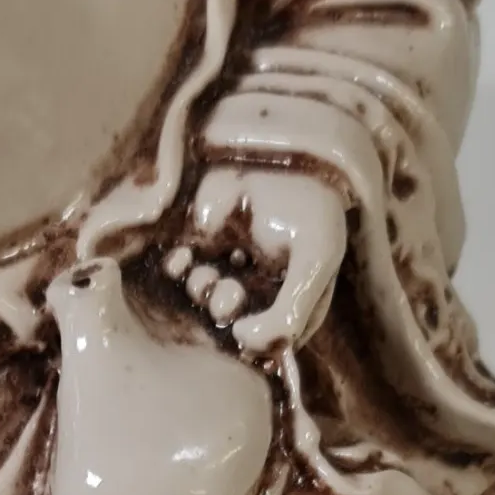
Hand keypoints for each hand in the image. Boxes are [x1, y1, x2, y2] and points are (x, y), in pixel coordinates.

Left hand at [162, 168, 348, 356]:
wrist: (280, 149)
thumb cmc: (309, 207)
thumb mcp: (316, 262)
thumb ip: (292, 314)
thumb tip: (246, 345)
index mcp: (293, 294)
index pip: (272, 339)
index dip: (256, 341)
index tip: (244, 335)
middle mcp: (259, 283)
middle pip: (234, 319)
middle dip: (226, 311)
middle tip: (227, 297)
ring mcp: (226, 261)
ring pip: (205, 295)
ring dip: (202, 292)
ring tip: (207, 278)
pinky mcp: (196, 240)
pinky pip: (179, 269)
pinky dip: (178, 269)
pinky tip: (183, 261)